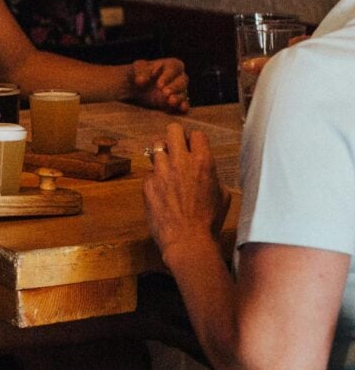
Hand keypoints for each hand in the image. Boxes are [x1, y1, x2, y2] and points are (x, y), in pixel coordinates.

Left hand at [130, 58, 188, 112]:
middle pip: (183, 80)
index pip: (174, 68)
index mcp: (171, 65)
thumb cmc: (140, 73)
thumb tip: (141, 80)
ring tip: (170, 101)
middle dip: (174, 87)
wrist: (137, 87)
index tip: (159, 84)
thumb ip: (140, 72)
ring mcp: (179, 91)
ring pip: (183, 93)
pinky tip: (181, 109)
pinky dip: (183, 106)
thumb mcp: (137, 68)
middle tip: (165, 92)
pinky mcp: (177, 103)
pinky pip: (184, 104)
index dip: (168, 76)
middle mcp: (179, 77)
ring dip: (178, 97)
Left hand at [142, 122, 229, 258]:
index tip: (192, 148)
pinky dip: (154, 178)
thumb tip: (205, 169)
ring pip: (156, 147)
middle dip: (175, 136)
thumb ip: (212, 175)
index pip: (196, 134)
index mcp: (203, 162)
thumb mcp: (222, 194)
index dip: (194, 140)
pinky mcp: (147, 184)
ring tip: (166, 167)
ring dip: (162, 155)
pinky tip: (161, 190)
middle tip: (176, 148)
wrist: (188, 240)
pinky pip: (149, 172)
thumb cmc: (209, 220)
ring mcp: (161, 171)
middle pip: (173, 129)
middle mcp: (181, 161)